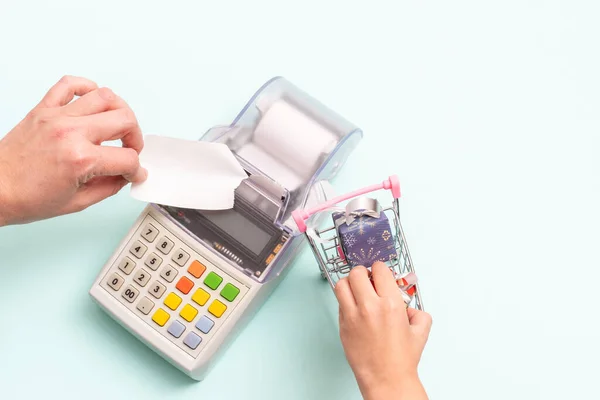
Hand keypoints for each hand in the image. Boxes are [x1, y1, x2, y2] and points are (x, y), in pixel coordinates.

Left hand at [0, 75, 146, 225]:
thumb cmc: (27, 198)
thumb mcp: (78, 202)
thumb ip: (109, 186)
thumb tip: (125, 174)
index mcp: (81, 159)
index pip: (127, 158)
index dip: (136, 169)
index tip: (133, 173)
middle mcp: (71, 133)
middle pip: (125, 120)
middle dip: (136, 138)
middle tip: (130, 149)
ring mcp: (57, 117)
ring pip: (105, 97)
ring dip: (120, 112)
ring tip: (117, 126)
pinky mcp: (43, 109)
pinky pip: (70, 84)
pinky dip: (87, 87)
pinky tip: (93, 102)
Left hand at [335, 262, 431, 399]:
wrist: (386, 379)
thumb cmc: (401, 359)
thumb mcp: (420, 331)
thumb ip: (417, 312)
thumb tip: (409, 306)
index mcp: (391, 304)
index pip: (379, 269)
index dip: (380, 269)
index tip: (380, 273)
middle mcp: (370, 307)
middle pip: (356, 273)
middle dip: (363, 272)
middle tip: (367, 279)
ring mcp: (353, 316)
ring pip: (342, 284)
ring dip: (349, 283)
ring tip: (356, 289)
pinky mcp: (342, 325)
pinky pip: (339, 303)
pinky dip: (345, 300)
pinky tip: (354, 307)